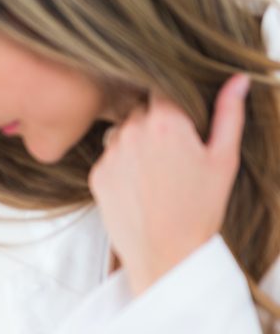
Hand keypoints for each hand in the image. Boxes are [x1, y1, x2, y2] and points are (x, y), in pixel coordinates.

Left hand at [90, 74, 249, 294]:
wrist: (165, 254)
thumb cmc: (200, 209)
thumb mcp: (223, 159)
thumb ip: (228, 114)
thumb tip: (237, 80)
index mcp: (164, 123)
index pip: (162, 88)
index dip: (172, 98)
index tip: (181, 112)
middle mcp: (131, 133)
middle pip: (140, 109)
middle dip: (156, 121)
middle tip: (174, 151)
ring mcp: (110, 155)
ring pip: (122, 132)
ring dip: (136, 141)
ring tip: (158, 171)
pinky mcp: (96, 175)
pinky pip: (109, 157)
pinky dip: (123, 164)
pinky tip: (141, 186)